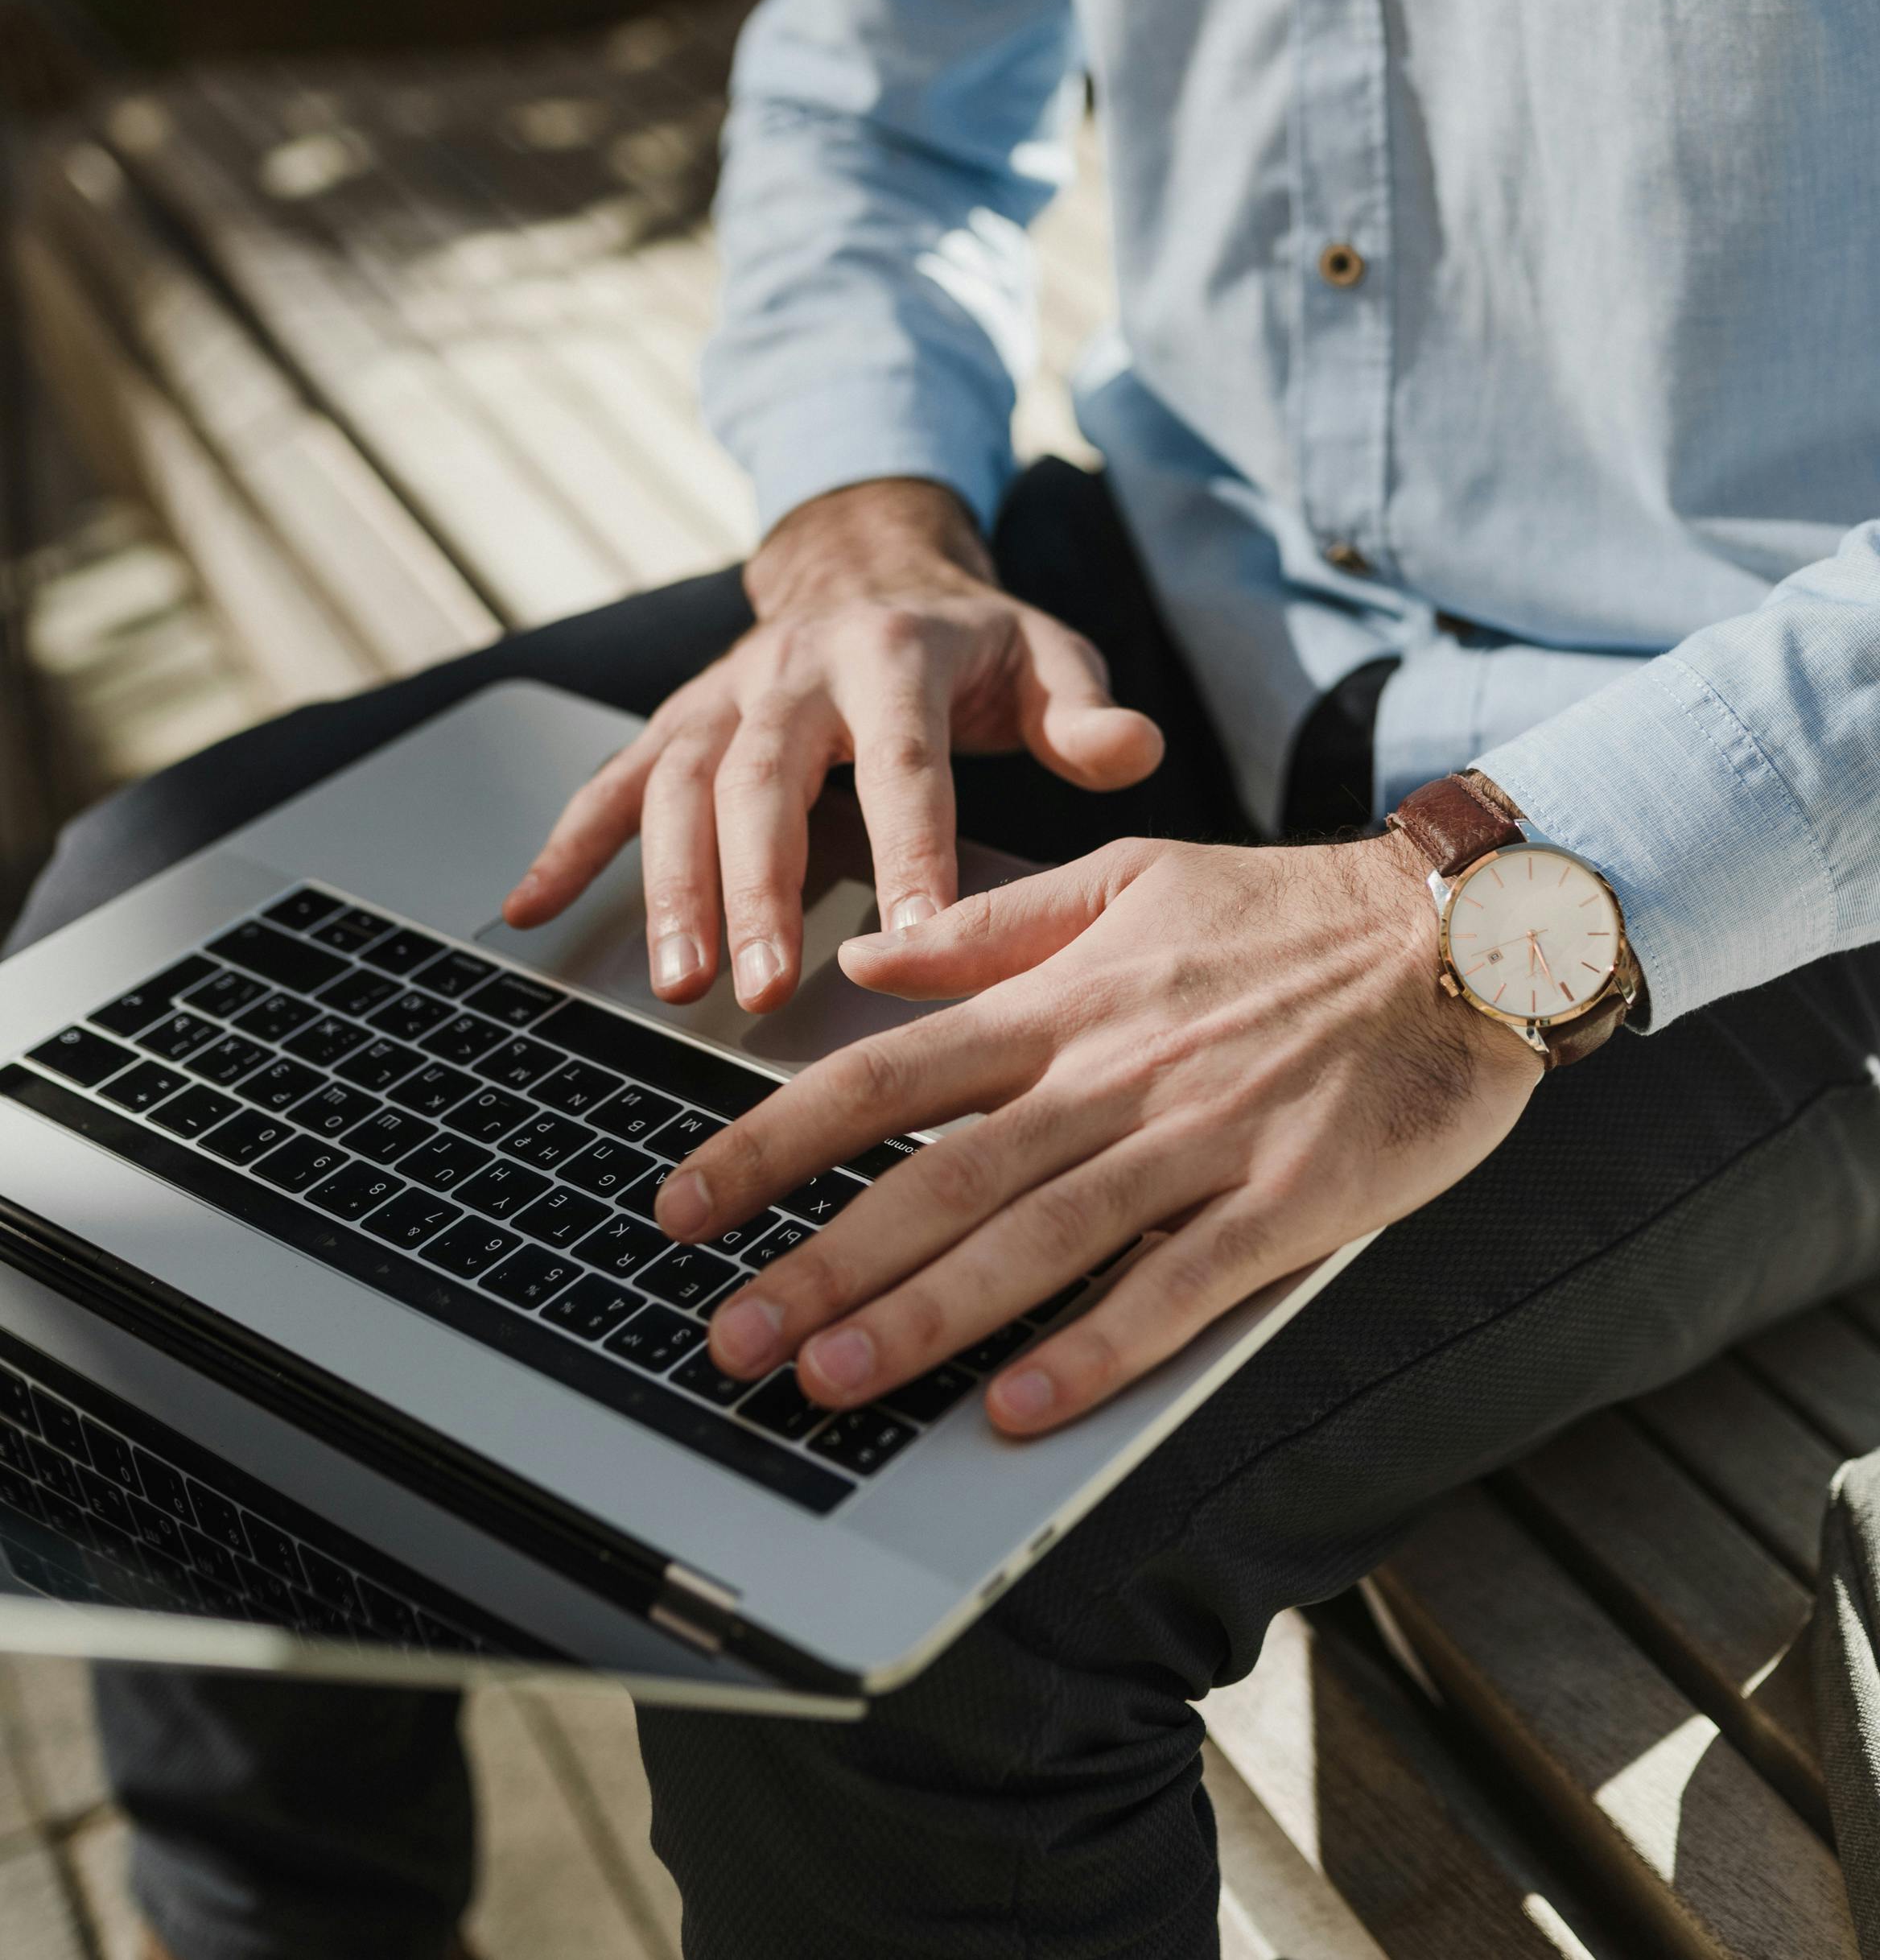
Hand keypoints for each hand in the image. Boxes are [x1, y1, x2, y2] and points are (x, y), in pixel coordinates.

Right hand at [504, 478, 1162, 1009]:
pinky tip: (532, 910)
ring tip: (674, 981)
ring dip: (667, 884)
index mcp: (896, 653)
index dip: (909, 851)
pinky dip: (567, 842)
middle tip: (758, 990)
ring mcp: (726, 693)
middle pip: (765, 779)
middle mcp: (796, 667)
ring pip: (680, 786)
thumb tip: (1133, 751)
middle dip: (758, 887)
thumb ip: (1083, 710)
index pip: (903, 763)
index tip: (915, 942)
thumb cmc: (970, 640)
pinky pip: (612, 779)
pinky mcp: (679, 717)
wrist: (872, 563)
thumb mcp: (1046, 655)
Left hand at [654, 834, 1542, 1435]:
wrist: (1461, 928)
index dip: (772, 1143)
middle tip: (731, 1338)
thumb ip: (994, 924)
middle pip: (941, 1174)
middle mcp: (1114, 1071)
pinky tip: (1022, 1407)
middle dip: (824, 1260)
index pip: (886, 1072)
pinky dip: (1099, 1348)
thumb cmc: (1287, 912)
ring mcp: (1201, 1139)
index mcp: (1065, 997)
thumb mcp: (1130, 876)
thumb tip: (863, 959)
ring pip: (1041, 1237)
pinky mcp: (1289, 1202)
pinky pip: (1180, 1287)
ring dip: (930, 1316)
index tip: (687, 1203)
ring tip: (832, 1380)